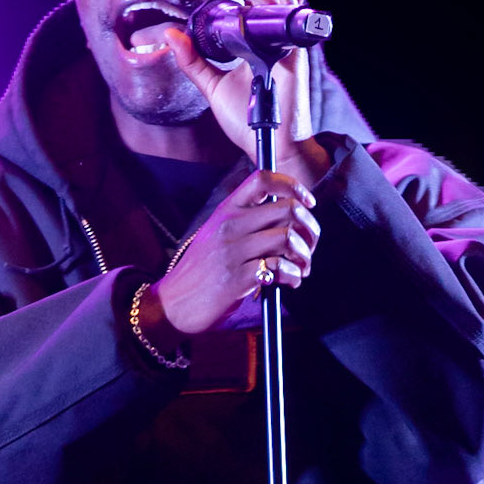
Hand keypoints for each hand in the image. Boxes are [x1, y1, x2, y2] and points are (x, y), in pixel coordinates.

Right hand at [154, 167, 319, 335]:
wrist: (173, 304)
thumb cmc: (202, 272)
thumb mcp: (217, 235)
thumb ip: (247, 223)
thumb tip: (289, 219)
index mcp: (226, 210)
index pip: (262, 179)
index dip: (293, 186)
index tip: (308, 202)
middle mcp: (230, 225)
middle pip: (287, 208)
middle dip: (310, 228)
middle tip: (309, 247)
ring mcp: (233, 251)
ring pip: (288, 237)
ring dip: (305, 256)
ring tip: (301, 269)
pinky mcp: (237, 278)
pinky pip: (280, 268)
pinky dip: (294, 275)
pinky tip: (290, 282)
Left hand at [161, 0, 331, 191]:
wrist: (271, 145)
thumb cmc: (248, 119)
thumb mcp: (212, 87)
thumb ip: (192, 62)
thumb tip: (170, 35)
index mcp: (257, 42)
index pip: (248, 1)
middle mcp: (273, 38)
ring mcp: (285, 44)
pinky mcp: (294, 53)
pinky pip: (290, 16)